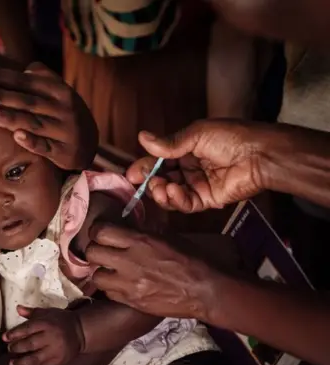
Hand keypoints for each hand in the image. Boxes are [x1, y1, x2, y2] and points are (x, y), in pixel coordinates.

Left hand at [0, 63, 97, 169]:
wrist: (90, 142)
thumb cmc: (65, 112)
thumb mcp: (59, 91)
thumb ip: (43, 77)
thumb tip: (25, 68)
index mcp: (58, 90)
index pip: (25, 81)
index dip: (0, 76)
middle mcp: (62, 108)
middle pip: (26, 101)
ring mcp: (63, 130)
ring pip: (33, 122)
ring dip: (10, 118)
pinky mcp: (63, 151)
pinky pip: (45, 147)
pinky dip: (32, 142)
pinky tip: (17, 136)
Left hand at [2, 305, 84, 364]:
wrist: (81, 332)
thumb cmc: (61, 320)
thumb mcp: (48, 313)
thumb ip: (32, 313)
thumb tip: (17, 308)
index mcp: (47, 323)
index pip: (28, 329)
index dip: (14, 333)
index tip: (4, 337)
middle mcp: (51, 337)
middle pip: (30, 344)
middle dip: (17, 347)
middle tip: (9, 349)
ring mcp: (55, 351)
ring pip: (36, 358)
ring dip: (22, 362)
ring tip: (11, 364)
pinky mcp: (59, 361)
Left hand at [85, 222, 222, 320]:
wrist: (205, 291)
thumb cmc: (191, 260)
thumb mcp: (168, 237)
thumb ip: (143, 233)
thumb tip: (126, 226)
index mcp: (140, 241)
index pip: (101, 231)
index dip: (97, 231)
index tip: (100, 233)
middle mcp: (130, 261)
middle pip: (92, 253)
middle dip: (94, 251)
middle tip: (102, 252)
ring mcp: (129, 284)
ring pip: (96, 276)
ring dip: (101, 272)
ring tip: (111, 270)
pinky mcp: (132, 301)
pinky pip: (108, 293)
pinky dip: (111, 288)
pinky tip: (121, 284)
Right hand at [127, 119, 265, 212]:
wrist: (259, 155)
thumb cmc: (230, 138)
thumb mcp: (196, 135)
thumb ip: (169, 143)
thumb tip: (142, 137)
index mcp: (185, 150)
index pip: (158, 161)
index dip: (144, 167)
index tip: (130, 174)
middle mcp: (189, 168)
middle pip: (161, 179)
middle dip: (150, 182)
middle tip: (144, 182)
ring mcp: (198, 185)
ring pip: (171, 194)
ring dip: (161, 192)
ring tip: (161, 187)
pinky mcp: (207, 200)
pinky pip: (186, 204)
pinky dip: (176, 200)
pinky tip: (173, 193)